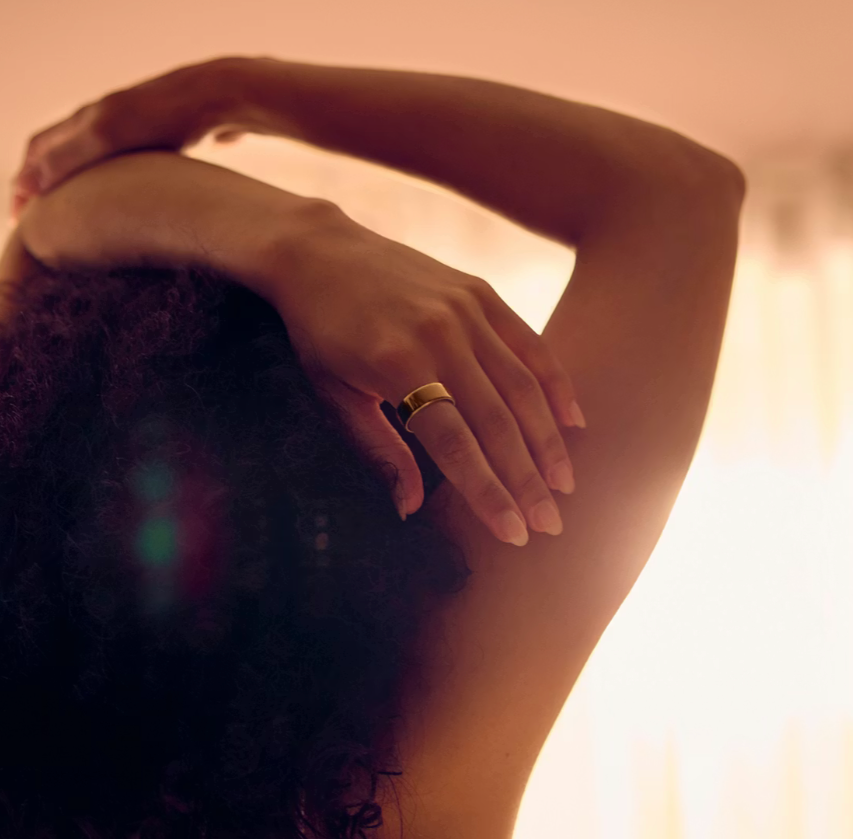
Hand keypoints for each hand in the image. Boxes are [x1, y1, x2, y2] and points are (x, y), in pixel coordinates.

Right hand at [11, 57, 245, 220]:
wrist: (218, 97)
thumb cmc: (164, 118)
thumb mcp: (107, 137)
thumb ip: (65, 157)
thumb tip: (25, 182)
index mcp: (85, 120)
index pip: (38, 151)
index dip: (22, 184)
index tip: (15, 220)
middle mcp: (103, 120)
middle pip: (59, 152)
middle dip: (42, 185)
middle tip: (37, 222)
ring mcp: (131, 128)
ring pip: (90, 157)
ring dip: (73, 183)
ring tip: (72, 215)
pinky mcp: (160, 138)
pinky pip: (122, 163)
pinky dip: (107, 183)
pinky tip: (122, 200)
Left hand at [272, 216, 583, 541]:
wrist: (319, 252)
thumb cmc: (319, 334)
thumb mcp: (335, 396)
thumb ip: (378, 451)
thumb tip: (410, 510)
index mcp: (397, 367)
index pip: (456, 444)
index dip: (488, 492)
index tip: (514, 533)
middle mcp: (440, 336)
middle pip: (498, 422)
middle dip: (527, 480)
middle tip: (550, 525)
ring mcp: (466, 310)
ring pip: (521, 387)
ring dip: (548, 441)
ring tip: (563, 486)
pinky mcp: (480, 292)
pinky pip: (528, 344)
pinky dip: (555, 384)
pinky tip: (573, 423)